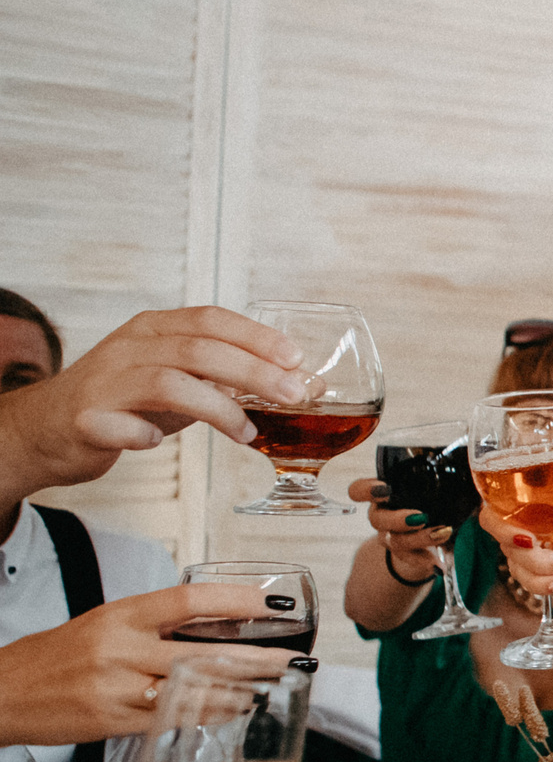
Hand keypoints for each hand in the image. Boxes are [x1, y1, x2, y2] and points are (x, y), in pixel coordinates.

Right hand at [0, 306, 303, 497]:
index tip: (295, 358)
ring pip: (169, 382)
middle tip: (294, 396)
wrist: (46, 427)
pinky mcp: (85, 419)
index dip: (256, 336)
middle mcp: (129, 347)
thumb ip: (225, 379)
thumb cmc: (125, 401)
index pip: (211, 319)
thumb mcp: (178, 379)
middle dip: (254, 372)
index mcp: (153, 329)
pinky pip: (123, 425)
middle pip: (200, 349)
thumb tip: (297, 387)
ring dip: (218, 408)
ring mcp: (105, 382)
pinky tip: (159, 442)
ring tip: (247, 432)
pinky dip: (148, 435)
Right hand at [0, 584, 292, 747]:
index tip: (274, 604)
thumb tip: (216, 621)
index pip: (189, 600)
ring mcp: (118, 688)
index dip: (237, 600)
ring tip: (274, 688)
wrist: (4, 692)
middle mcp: (122, 649)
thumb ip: (155, 623)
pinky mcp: (114, 722)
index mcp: (121, 615)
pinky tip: (234, 711)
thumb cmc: (58, 656)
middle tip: (293, 659)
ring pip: (195, 688)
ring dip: (241, 691)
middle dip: (257, 658)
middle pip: (204, 651)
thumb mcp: (105, 623)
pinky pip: (173, 718)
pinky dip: (208, 714)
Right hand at [348, 477, 453, 569]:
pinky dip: (425, 561)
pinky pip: (408, 559)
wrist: (434, 530)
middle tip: (421, 517)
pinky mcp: (403, 553)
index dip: (366, 490)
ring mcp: (389, 535)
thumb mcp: (438, 486)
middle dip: (397, 519)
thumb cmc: (434, 499)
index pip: (359, 490)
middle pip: (376, 519)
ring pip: (394, 540)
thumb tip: (470, 463)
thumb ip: (448, 476)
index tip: (384, 489)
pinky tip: (438, 564)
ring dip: (419, 538)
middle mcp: (381, 514)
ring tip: (443, 532)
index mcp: (384, 493)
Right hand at [479, 479, 552, 596]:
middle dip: (534, 562)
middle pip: (509, 550)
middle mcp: (524, 526)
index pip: (493, 516)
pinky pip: (538, 582)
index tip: (527, 540)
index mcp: (527, 501)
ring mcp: (535, 550)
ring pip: (520, 571)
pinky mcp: (548, 568)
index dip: (501, 530)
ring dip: (542, 580)